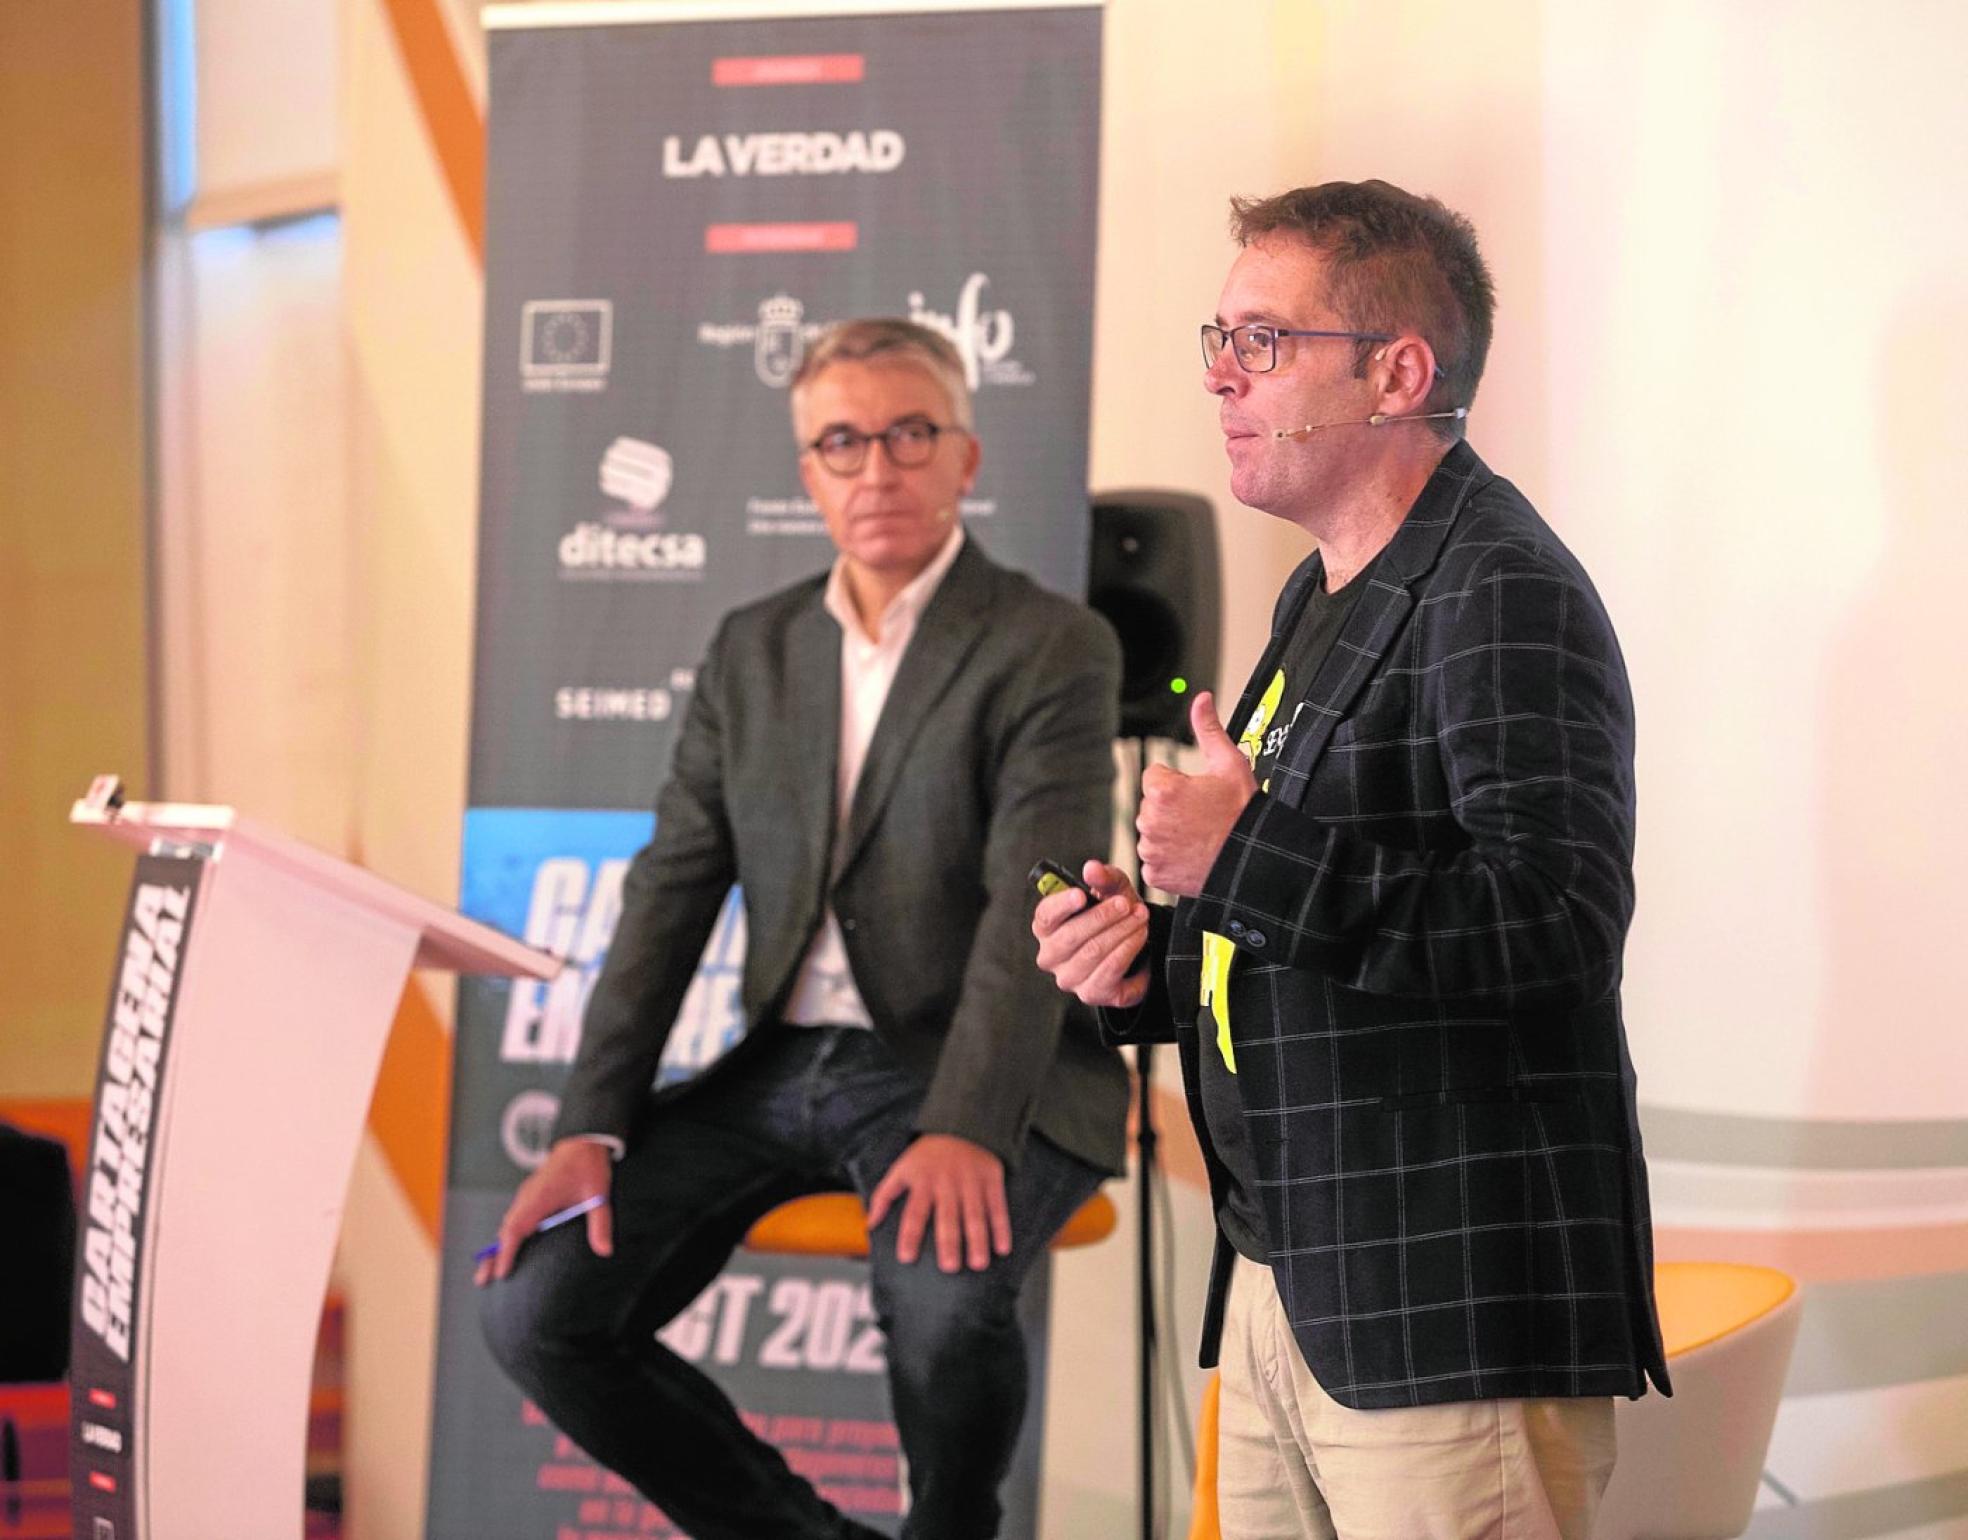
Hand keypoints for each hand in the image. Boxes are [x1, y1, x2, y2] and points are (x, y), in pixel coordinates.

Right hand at [475, 1137, 613, 1284]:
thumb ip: (600, 1224)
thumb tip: (605, 1251)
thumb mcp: (599, 1196)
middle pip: (505, 1231)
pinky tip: (505, 1250)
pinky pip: (513, 1219)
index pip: (516, 1227)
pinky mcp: (530, 1197)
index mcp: (540, 1197)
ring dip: (497, 1247)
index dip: (507, 1251)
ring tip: (486, 1273)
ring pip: (507, 1225)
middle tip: (482, 1280)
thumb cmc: (588, 1166)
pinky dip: (506, 1236)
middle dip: (492, 1256)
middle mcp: (528, 1197)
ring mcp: (527, 1197)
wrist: (583, 1141)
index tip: (500, 1272)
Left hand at [867, 1134, 1009, 1272]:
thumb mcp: (901, 1168)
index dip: (909, 1235)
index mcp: (923, 1181)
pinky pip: (998, 1207)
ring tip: (978, 1263)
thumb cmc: (927, 1155)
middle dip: (949, 1242)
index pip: (913, 1213)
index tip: (906, 1257)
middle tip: (949, 1266)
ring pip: (975, 1215)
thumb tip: (870, 1224)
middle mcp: (947, 1183)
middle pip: (947, 1216)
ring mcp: (971, 1182)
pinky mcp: (991, 1180)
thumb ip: (884, 1195)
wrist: (960, 1124)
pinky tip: (1002, 1247)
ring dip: (978, 1240)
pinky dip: (1001, 1227)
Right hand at [1033, 859, 1150, 1008]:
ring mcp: (1069, 978)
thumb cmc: (1116, 918)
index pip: (1045, 916)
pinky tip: (1139, 937)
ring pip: (1093, 953)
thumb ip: (1104, 878)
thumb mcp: (1113, 891)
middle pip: (1070, 936)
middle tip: (1125, 904)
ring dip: (1121, 932)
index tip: (1080, 894)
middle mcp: (1051, 956)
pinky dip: (1127, 951)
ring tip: (1139, 918)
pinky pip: (1109, 972)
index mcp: (1047, 928)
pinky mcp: (1091, 994)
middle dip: (1103, 917)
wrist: (1139, 948)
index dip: (1061, 905)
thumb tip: (1092, 869)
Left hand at [1136, 691, 1255, 897]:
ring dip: (1169, 832)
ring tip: (1198, 836)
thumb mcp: (1229, 764)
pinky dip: (1168, 858)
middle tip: (1200, 816)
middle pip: (1151, 805)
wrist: (1251, 859)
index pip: (1154, 777)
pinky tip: (1191, 854)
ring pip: (1151, 832)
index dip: (1177, 783)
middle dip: (1171, 808)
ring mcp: (1151, 849)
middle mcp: (1150, 820)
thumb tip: (1201, 699)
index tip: (1197, 795)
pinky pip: (1154, 860)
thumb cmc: (1242, 814)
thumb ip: (1208, 729)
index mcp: (1163, 791)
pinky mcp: (1154, 873)